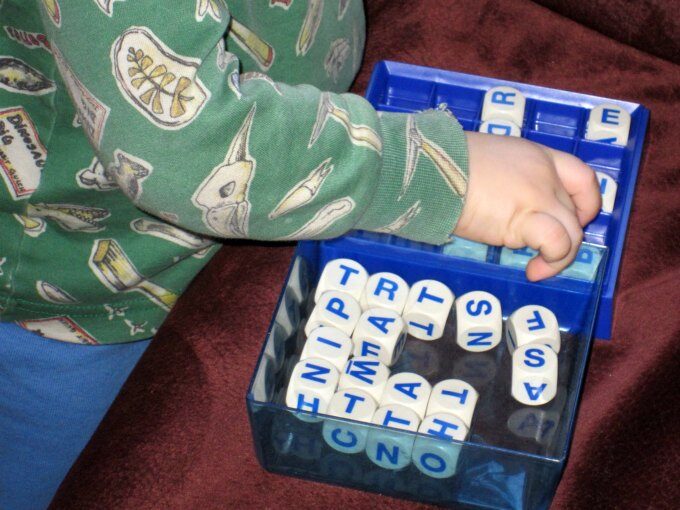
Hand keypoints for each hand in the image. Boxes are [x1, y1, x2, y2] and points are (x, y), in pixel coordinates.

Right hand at [455, 131, 600, 280]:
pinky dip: (551, 262)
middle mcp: (545, 174)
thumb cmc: (446, 166)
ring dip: (560, 258)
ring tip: (538, 269)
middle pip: (576, 211)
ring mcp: (538, 195)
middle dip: (566, 237)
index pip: (581, 176)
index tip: (574, 220)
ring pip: (573, 233)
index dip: (586, 203)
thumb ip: (507, 181)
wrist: (431, 170)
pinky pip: (556, 244)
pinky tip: (531, 271)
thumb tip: (505, 207)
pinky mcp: (525, 219)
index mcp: (536, 155)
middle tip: (546, 253)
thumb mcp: (487, 163)